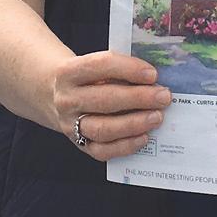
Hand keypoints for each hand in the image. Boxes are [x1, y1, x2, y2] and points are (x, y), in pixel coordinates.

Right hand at [49, 50, 171, 161]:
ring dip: (134, 123)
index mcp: (68, 72)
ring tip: (157, 117)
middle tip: (163, 96)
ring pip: (103, 128)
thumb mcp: (93, 65)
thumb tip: (153, 80)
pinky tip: (144, 137)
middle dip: (138, 98)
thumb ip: (117, 69)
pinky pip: (103, 151)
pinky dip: (125, 146)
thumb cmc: (85, 77)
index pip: (100, 66)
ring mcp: (70, 125)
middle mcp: (66, 99)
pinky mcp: (78, 144)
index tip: (153, 74)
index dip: (129, 69)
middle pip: (104, 99)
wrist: (54, 95)